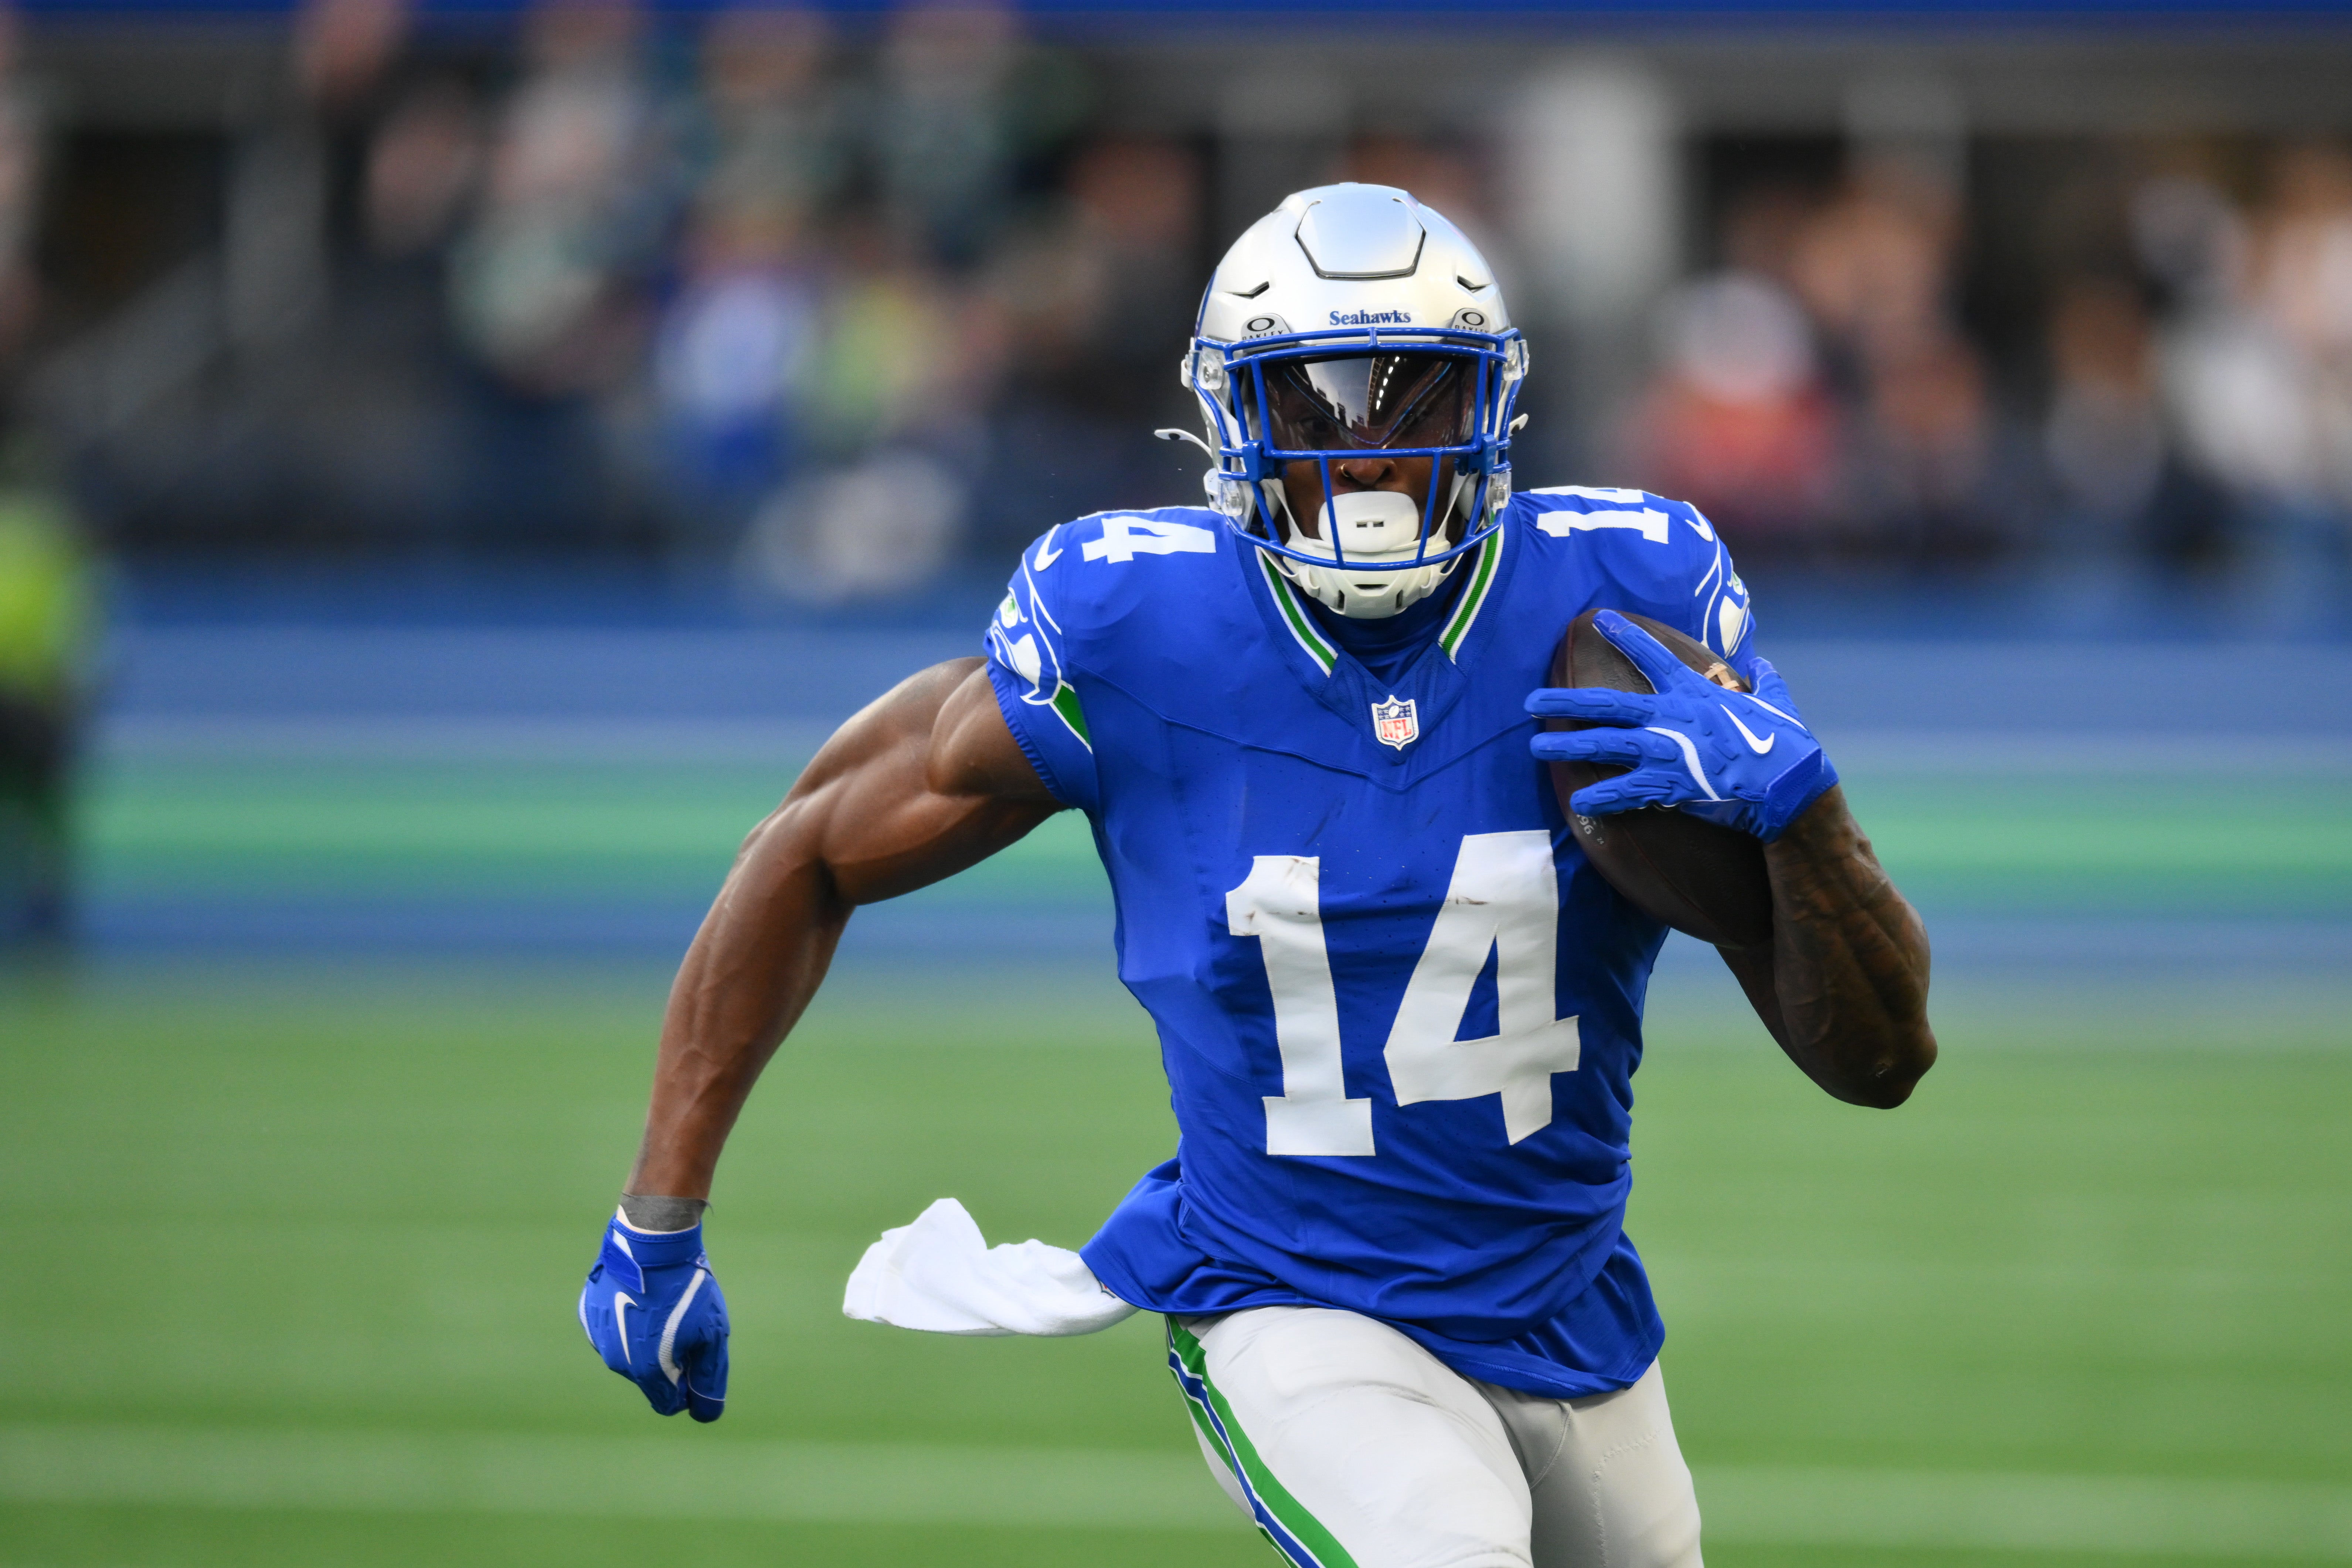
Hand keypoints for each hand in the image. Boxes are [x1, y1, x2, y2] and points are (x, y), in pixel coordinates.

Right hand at [578, 1213, 728, 1420]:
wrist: (651, 1242)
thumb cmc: (687, 1288)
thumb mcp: (711, 1334)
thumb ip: (708, 1379)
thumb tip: (704, 1412)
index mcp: (647, 1371)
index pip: (668, 1403)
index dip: (686, 1389)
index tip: (696, 1360)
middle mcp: (617, 1361)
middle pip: (649, 1378)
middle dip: (668, 1362)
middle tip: (683, 1326)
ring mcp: (599, 1337)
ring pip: (630, 1354)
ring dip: (647, 1341)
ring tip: (662, 1307)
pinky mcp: (590, 1315)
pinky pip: (614, 1330)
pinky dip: (628, 1321)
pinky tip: (642, 1297)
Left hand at [1526, 610, 1836, 841]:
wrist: (1788, 781)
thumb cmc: (1785, 741)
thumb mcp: (1776, 702)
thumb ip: (1765, 683)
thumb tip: (1766, 668)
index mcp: (1694, 692)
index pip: (1654, 656)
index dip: (1627, 636)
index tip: (1602, 619)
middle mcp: (1672, 716)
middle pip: (1607, 703)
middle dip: (1565, 700)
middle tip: (1530, 700)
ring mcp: (1667, 750)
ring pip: (1604, 744)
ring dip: (1567, 745)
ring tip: (1535, 746)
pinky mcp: (1671, 784)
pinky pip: (1627, 791)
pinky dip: (1602, 797)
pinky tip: (1579, 802)